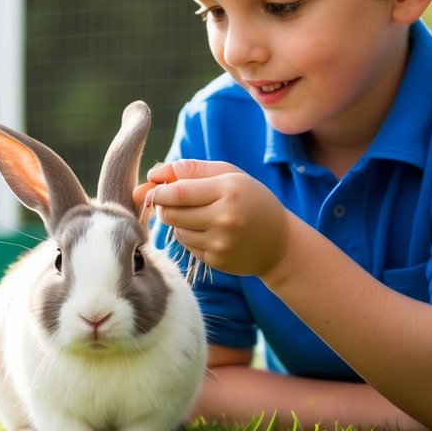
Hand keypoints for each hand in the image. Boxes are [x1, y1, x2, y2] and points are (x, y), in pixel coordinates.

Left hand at [143, 160, 297, 280]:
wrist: (278, 242)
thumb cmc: (250, 199)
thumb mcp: (228, 174)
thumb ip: (190, 169)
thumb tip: (152, 175)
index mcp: (228, 190)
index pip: (178, 193)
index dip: (159, 191)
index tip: (154, 188)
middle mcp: (225, 219)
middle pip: (171, 214)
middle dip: (163, 206)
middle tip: (171, 200)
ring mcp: (221, 243)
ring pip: (176, 231)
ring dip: (177, 221)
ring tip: (197, 214)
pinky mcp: (217, 260)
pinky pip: (187, 246)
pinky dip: (189, 236)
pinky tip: (207, 230)